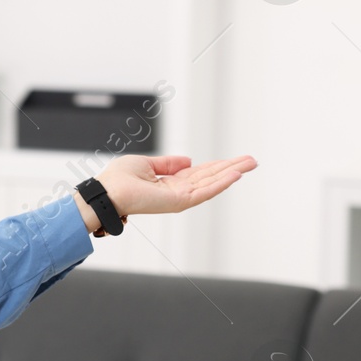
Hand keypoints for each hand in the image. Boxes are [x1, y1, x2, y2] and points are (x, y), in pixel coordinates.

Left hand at [80, 154, 257, 230]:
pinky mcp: (179, 201)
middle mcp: (178, 190)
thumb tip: (188, 160)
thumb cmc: (118, 180)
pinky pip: (205, 191)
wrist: (107, 192)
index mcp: (170, 182)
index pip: (199, 173)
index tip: (235, 159)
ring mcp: (180, 197)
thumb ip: (168, 163)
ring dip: (232, 173)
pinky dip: (221, 183)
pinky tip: (235, 174)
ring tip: (250, 164)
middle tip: (253, 160)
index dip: (217, 165)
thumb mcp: (145, 163)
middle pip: (211, 177)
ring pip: (212, 183)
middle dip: (231, 168)